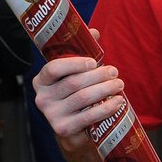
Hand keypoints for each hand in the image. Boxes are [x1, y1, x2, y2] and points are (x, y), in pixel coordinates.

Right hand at [32, 29, 125, 153]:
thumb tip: (94, 32)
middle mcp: (42, 98)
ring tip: (119, 84)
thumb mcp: (76, 73)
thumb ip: (83, 52)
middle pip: (73, 83)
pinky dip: (106, 108)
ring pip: (83, 98)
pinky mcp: (64, 129)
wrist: (74, 127)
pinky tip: (118, 102)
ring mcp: (51, 115)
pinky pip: (88, 117)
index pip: (53, 68)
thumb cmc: (76, 93)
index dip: (74, 64)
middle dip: (98, 75)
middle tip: (115, 72)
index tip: (93, 61)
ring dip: (105, 89)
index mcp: (42, 81)